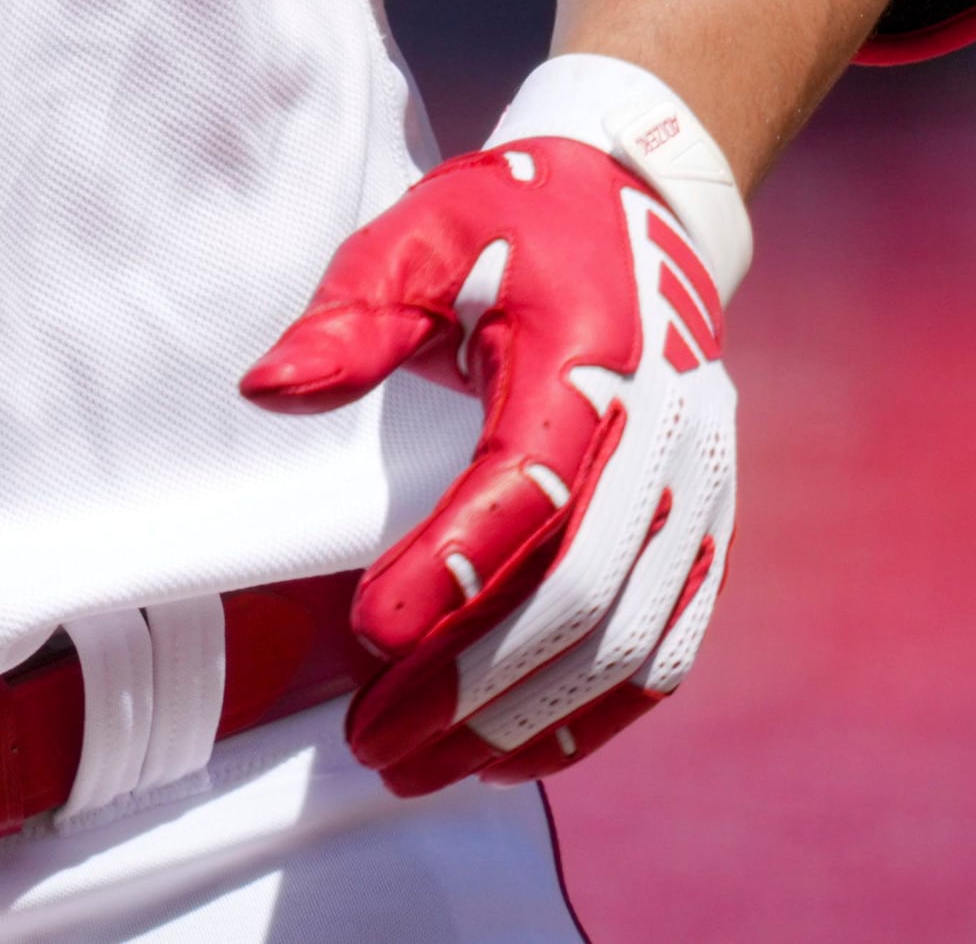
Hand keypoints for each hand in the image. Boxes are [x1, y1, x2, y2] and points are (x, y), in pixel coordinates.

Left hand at [241, 140, 735, 792]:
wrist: (642, 209)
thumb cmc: (515, 220)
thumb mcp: (424, 231)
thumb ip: (351, 312)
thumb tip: (268, 389)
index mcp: (596, 357)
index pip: (531, 482)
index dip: (454, 564)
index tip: (367, 631)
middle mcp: (667, 434)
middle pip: (581, 590)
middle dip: (475, 679)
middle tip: (373, 737)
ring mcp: (700, 489)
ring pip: (628, 641)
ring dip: (526, 721)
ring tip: (418, 765)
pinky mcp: (707, 528)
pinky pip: (667, 646)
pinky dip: (595, 715)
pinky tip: (508, 755)